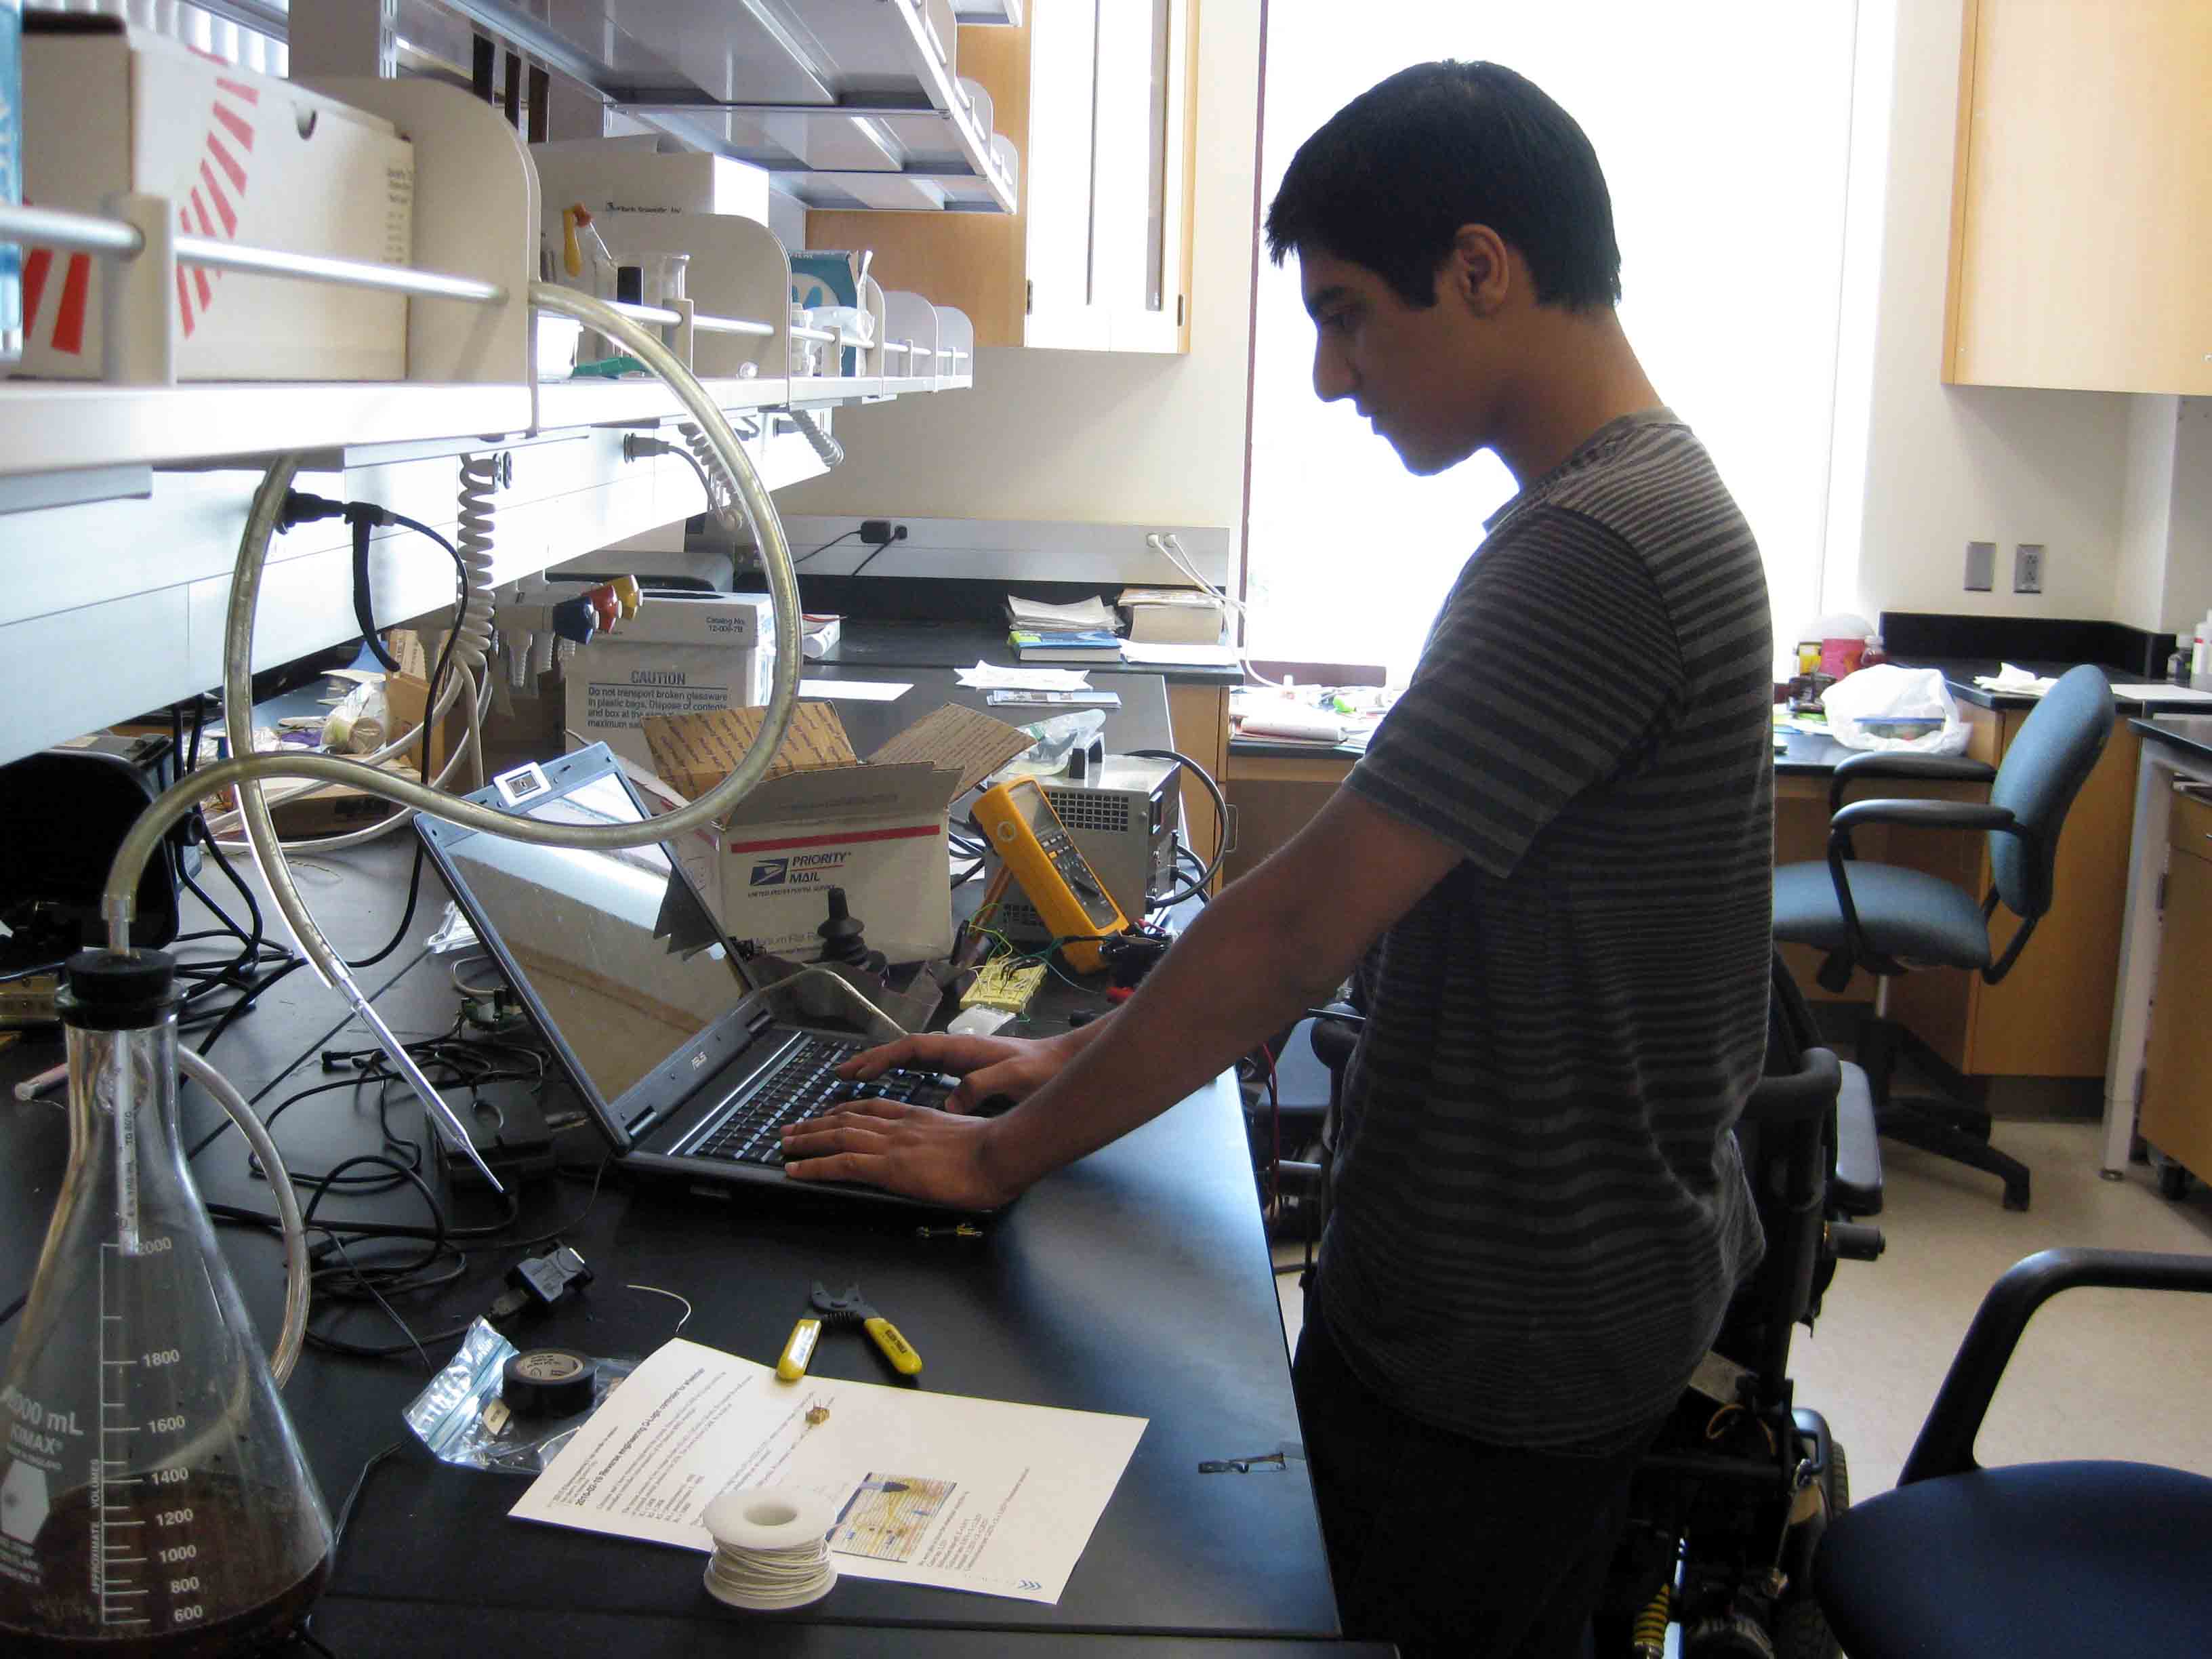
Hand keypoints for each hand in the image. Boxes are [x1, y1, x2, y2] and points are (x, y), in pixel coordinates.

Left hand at [780, 1097, 1015, 1208]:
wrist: (1000, 1154)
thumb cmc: (996, 1152)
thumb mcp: (969, 1138)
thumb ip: (950, 1143)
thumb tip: (949, 1156)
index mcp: (919, 1117)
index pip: (873, 1108)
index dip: (846, 1110)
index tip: (828, 1114)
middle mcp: (900, 1126)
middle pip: (848, 1119)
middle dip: (816, 1124)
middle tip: (792, 1128)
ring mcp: (893, 1144)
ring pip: (838, 1137)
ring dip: (807, 1140)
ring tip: (785, 1144)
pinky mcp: (889, 1167)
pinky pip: (842, 1164)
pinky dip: (815, 1166)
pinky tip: (796, 1169)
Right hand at [836, 1032, 1072, 1114]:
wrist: (1060, 1064)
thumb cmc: (1040, 1071)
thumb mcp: (1014, 1078)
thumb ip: (983, 1086)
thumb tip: (951, 1102)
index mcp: (960, 1048)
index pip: (912, 1048)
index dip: (882, 1058)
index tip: (857, 1071)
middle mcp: (954, 1049)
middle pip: (903, 1050)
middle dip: (871, 1059)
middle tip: (840, 1073)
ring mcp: (957, 1058)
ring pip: (910, 1058)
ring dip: (882, 1065)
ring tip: (853, 1077)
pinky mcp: (963, 1068)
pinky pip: (922, 1067)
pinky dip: (899, 1071)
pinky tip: (889, 1082)